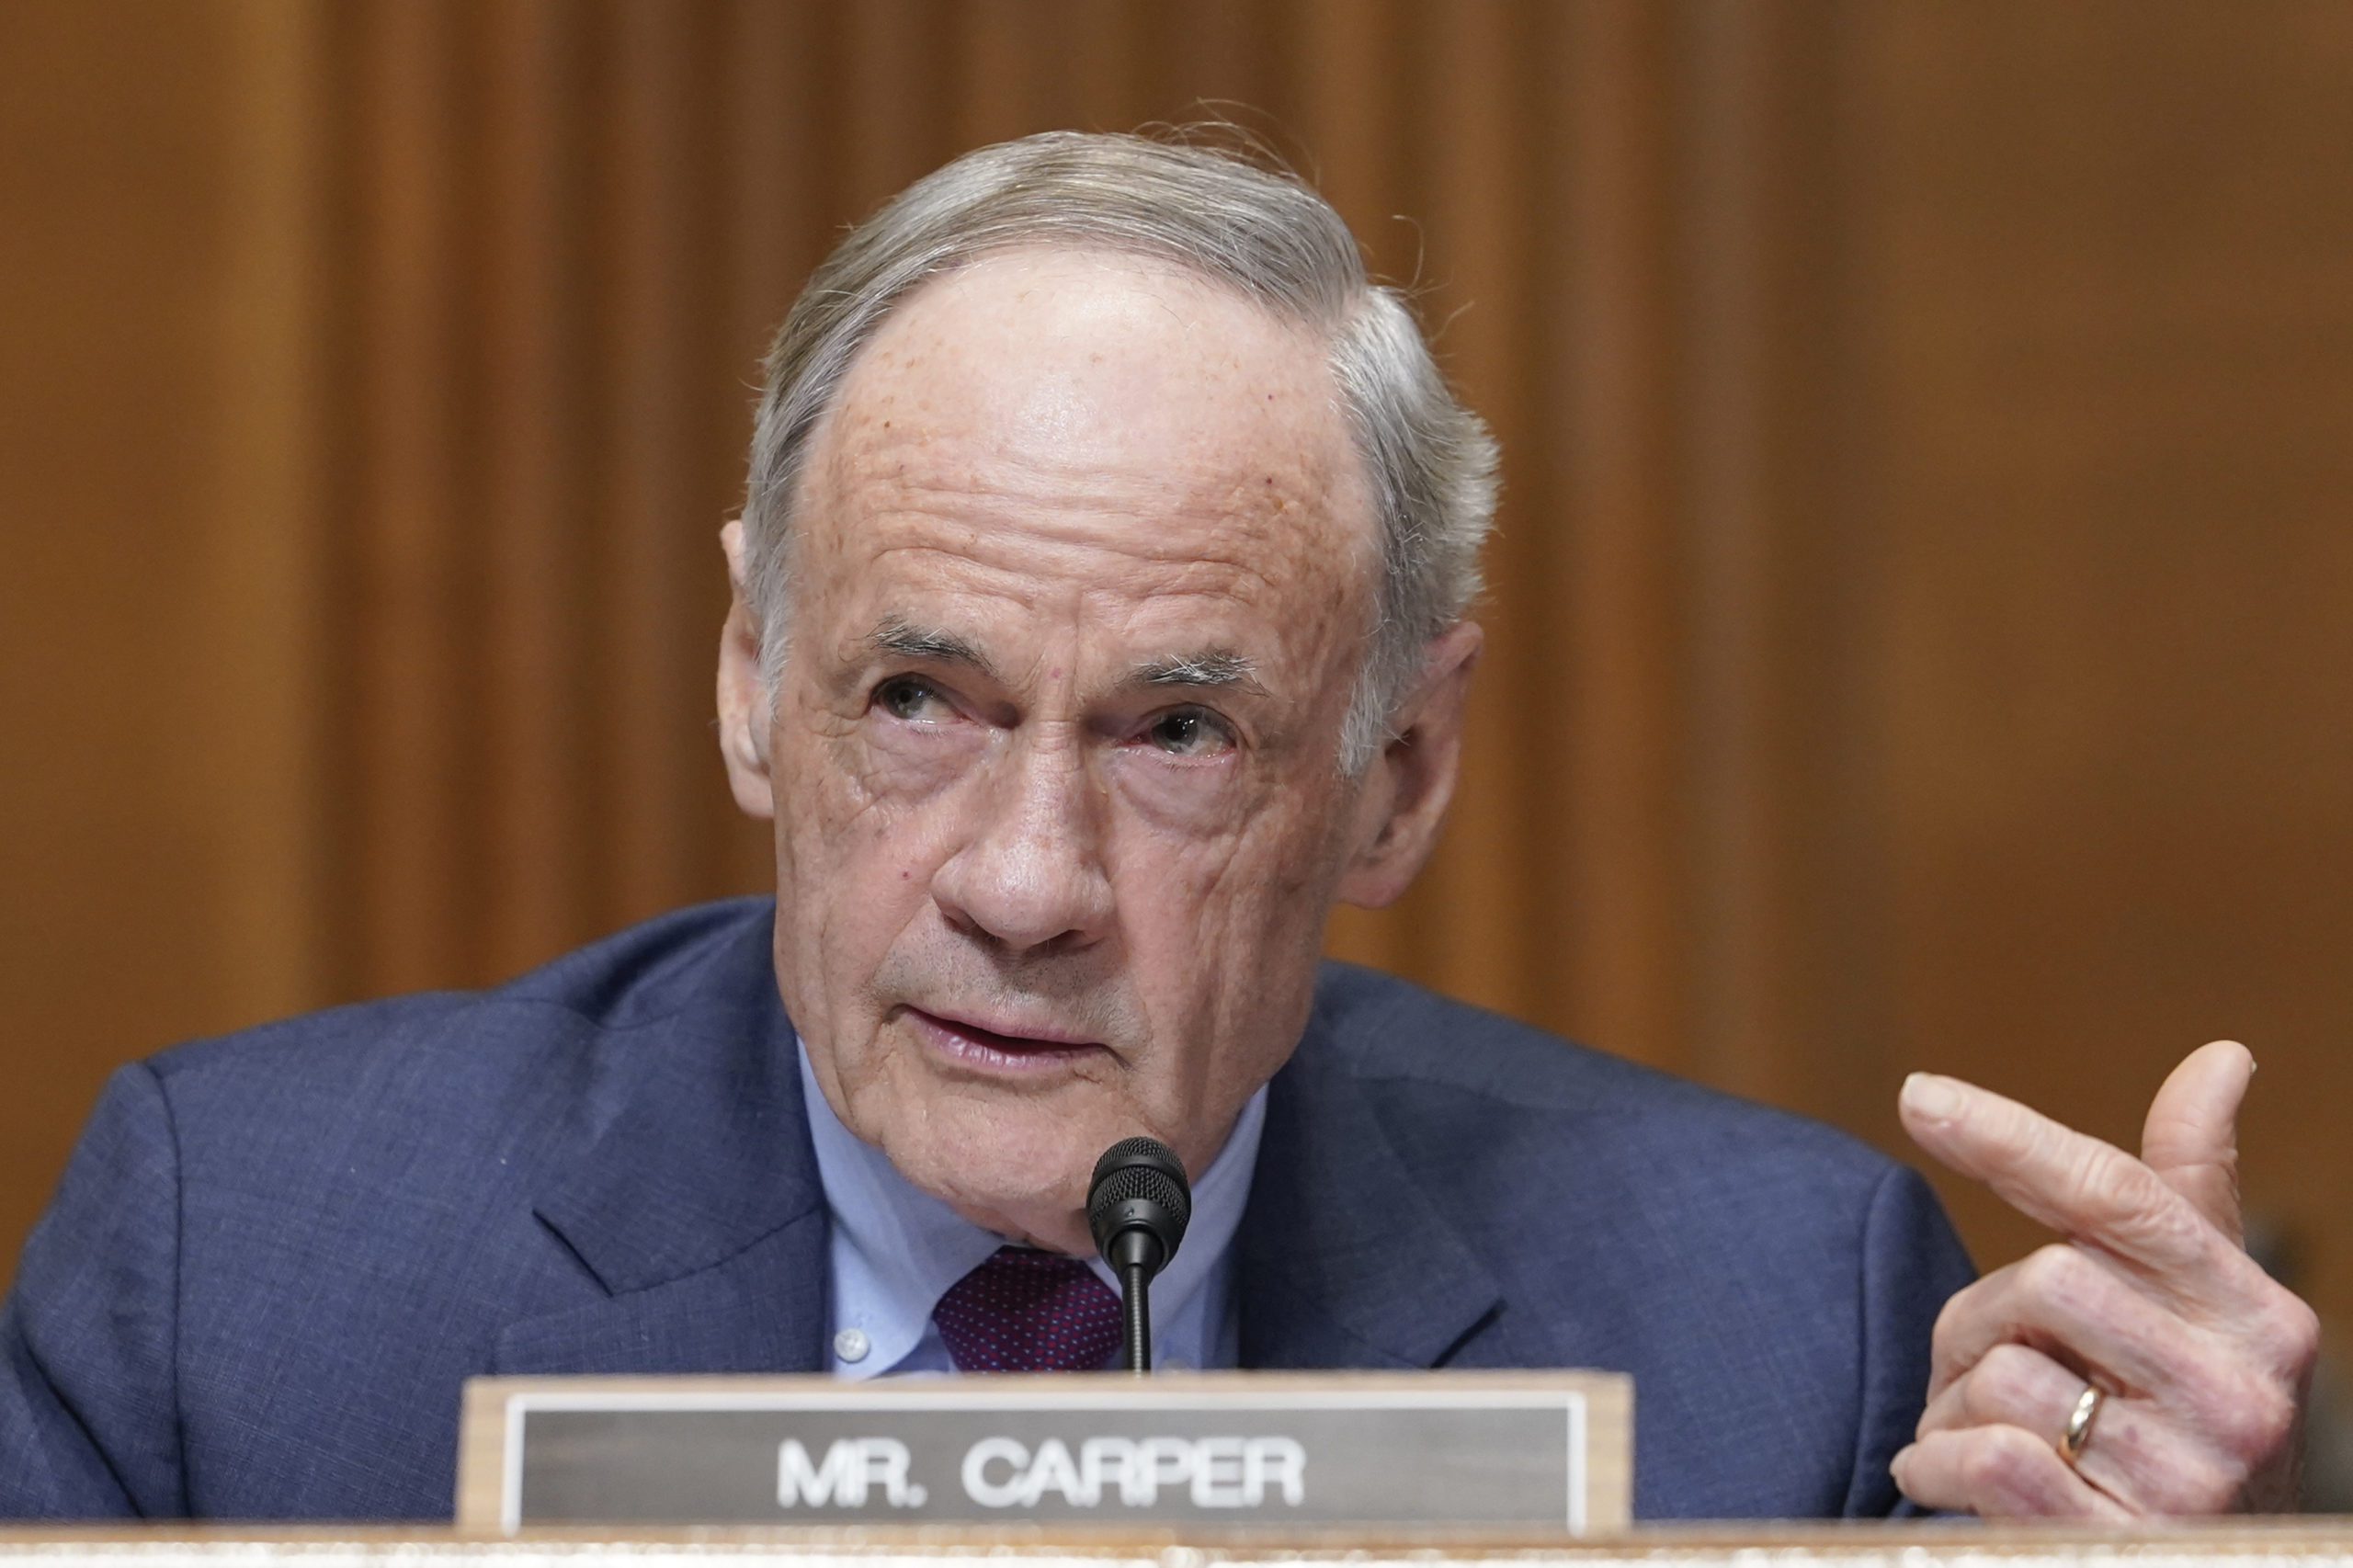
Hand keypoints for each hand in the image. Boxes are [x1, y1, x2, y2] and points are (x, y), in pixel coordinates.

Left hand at [1891, 1041, 2318, 1515]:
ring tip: (1984, 1434)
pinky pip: (1988, 1458)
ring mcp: (2193, 1479)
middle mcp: (2243, 1394)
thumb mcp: (2198, 1311)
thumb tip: (2222, 1055)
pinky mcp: (2125, 1544)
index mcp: (2259, 1316)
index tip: (1920, 1095)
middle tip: (1979, 1367)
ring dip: (1952, 1402)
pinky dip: (1937, 1462)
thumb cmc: (2176, 1425)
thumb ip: (2186, 1190)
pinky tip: (1947, 1476)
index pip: (2120, 1198)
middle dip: (1977, 1319)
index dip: (2013, 1138)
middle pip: (2040, 1282)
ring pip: (2003, 1373)